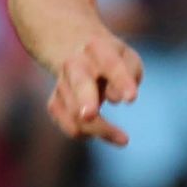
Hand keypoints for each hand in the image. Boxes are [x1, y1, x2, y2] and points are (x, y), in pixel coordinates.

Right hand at [45, 24, 143, 147]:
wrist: (73, 48)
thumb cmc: (111, 57)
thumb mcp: (127, 57)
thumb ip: (129, 73)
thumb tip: (115, 99)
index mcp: (98, 48)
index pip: (111, 64)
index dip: (121, 81)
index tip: (131, 98)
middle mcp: (75, 65)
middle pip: (80, 84)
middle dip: (84, 100)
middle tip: (89, 115)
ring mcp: (62, 84)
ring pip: (76, 113)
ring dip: (100, 130)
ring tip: (123, 139)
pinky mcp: (55, 103)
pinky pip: (70, 126)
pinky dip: (86, 134)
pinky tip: (102, 133)